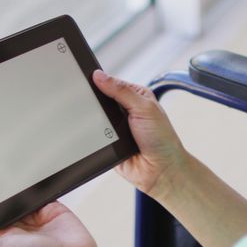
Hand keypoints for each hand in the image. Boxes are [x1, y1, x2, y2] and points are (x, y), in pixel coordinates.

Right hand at [93, 69, 187, 197]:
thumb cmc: (161, 139)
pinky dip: (91, 134)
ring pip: (94, 117)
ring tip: (93, 120)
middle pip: (100, 99)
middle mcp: (124, 110)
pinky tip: (92, 134)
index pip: (112, 82)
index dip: (99, 80)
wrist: (160, 170)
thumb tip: (100, 76)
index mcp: (135, 96)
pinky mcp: (106, 141)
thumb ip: (122, 91)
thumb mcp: (144, 108)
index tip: (84, 77)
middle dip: (94, 101)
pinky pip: (92, 135)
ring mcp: (114, 126)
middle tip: (85, 100)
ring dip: (93, 119)